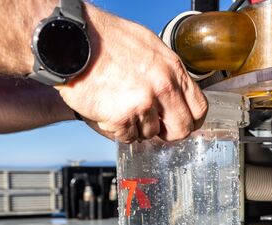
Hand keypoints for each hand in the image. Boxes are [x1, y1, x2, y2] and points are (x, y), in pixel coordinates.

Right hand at [57, 5, 207, 142]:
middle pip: (181, 129)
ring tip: (121, 106)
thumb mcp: (148, 46)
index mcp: (172, 68)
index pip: (199, 108)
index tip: (181, 121)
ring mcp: (143, 103)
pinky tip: (109, 111)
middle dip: (168, 132)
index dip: (190, 119)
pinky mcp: (122, 117)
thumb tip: (176, 93)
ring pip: (150, 134)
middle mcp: (163, 86)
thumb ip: (166, 72)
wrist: (72, 42)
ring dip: (137, 127)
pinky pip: (127, 137)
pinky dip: (118, 129)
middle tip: (154, 125)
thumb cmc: (105, 40)